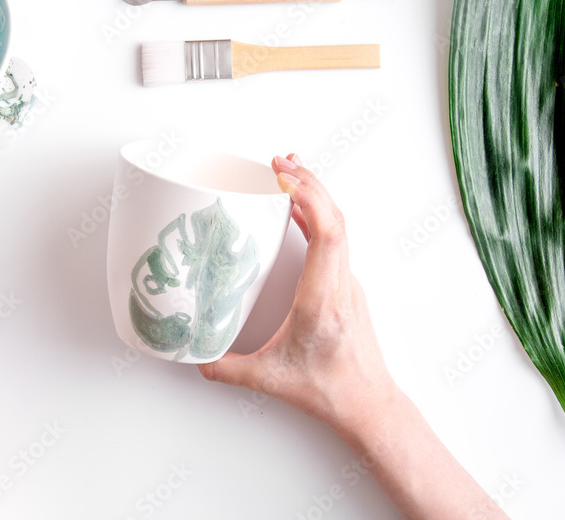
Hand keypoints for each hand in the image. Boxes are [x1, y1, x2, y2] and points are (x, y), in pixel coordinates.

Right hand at [199, 155, 506, 519]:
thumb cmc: (328, 390)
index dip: (309, 198)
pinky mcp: (346, 286)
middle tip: (277, 160)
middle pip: (334, 218)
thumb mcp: (269, 379)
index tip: (285, 177)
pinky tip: (297, 207)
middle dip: (308, 182)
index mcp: (322, 299)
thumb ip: (227, 368)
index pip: (328, 234)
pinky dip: (316, 215)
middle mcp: (340, 284)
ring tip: (288, 169)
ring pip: (339, 225)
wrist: (368, 404)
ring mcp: (347, 283)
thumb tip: (195, 356)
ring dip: (315, 194)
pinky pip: (335, 238)